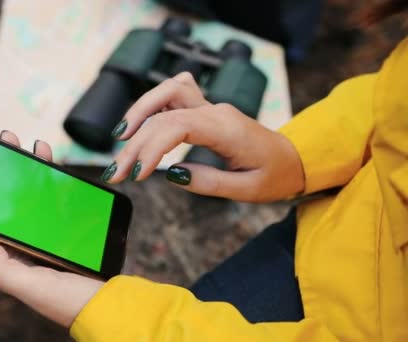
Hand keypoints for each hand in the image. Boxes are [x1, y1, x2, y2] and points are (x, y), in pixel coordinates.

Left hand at [0, 130, 102, 327]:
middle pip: (14, 199)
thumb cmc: (67, 302)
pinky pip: (60, 198)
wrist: (110, 305)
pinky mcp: (72, 228)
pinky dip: (55, 179)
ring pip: (37, 194)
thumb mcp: (26, 286)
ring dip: (32, 167)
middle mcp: (30, 243)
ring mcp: (51, 235)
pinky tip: (53, 164)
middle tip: (5, 140)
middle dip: (8, 168)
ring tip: (31, 145)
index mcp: (13, 257)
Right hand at [104, 72, 304, 201]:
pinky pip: (174, 93)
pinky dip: (152, 103)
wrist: (293, 158)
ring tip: (119, 138)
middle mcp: (215, 111)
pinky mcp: (205, 111)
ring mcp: (210, 107)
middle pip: (163, 115)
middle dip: (135, 143)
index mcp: (226, 128)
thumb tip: (172, 175)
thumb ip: (209, 182)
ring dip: (139, 111)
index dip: (151, 147)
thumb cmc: (275, 175)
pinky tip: (138, 123)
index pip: (177, 126)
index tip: (137, 175)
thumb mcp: (247, 190)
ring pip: (166, 92)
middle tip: (116, 173)